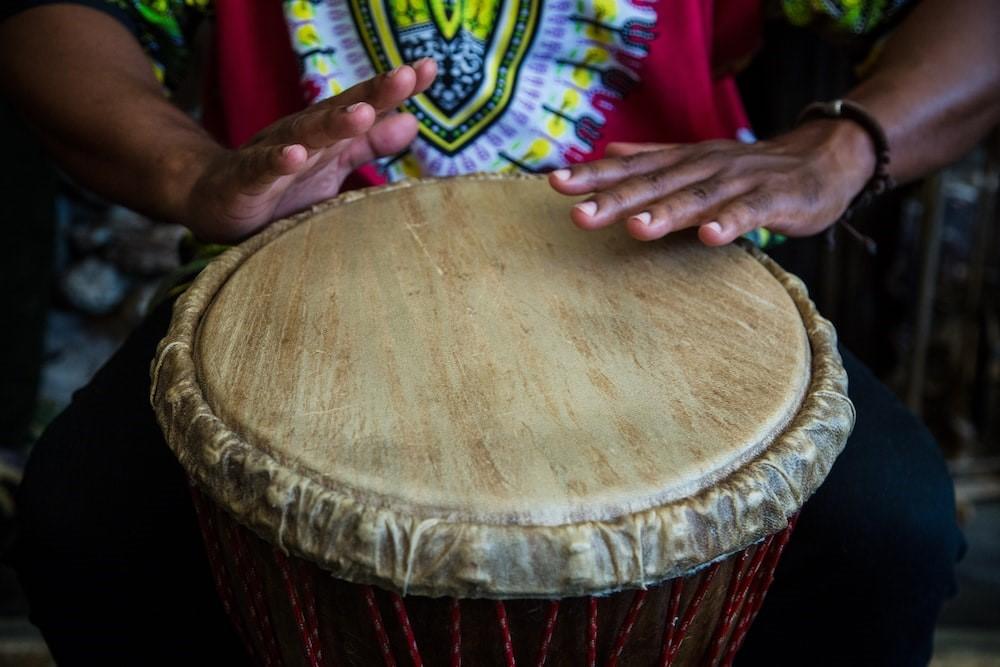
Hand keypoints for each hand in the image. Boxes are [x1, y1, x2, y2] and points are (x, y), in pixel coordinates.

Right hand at [185, 59, 436, 241]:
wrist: (215, 198)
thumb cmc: (283, 183)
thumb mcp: (332, 163)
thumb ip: (370, 144)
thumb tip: (413, 121)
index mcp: (327, 132)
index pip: (365, 103)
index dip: (395, 87)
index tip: (430, 68)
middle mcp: (303, 134)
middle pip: (341, 110)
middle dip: (373, 94)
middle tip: (405, 76)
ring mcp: (274, 154)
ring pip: (306, 135)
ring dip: (334, 123)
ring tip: (362, 113)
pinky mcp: (247, 180)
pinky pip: (262, 169)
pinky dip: (277, 161)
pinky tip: (293, 155)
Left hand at [547, 120, 875, 245]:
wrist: (822, 158)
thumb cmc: (751, 168)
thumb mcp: (698, 159)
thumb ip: (654, 157)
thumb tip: (608, 151)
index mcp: (683, 160)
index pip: (632, 167)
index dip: (594, 175)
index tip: (556, 184)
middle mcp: (704, 166)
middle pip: (655, 184)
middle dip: (616, 199)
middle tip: (580, 215)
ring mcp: (738, 181)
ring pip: (697, 197)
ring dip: (665, 212)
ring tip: (635, 228)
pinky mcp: (773, 198)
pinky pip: (749, 212)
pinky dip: (730, 222)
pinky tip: (710, 237)